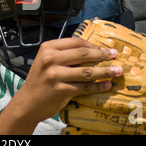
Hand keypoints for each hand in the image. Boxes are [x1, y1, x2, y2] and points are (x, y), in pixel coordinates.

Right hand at [0, 37, 122, 132]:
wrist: (27, 103)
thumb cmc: (40, 81)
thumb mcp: (46, 61)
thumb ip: (64, 55)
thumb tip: (91, 51)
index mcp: (48, 48)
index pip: (76, 42)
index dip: (93, 45)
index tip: (105, 49)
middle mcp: (50, 59)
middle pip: (83, 54)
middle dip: (102, 55)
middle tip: (115, 56)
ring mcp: (55, 75)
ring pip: (86, 71)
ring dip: (105, 71)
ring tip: (117, 71)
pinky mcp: (61, 90)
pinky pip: (85, 87)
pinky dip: (98, 86)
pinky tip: (107, 85)